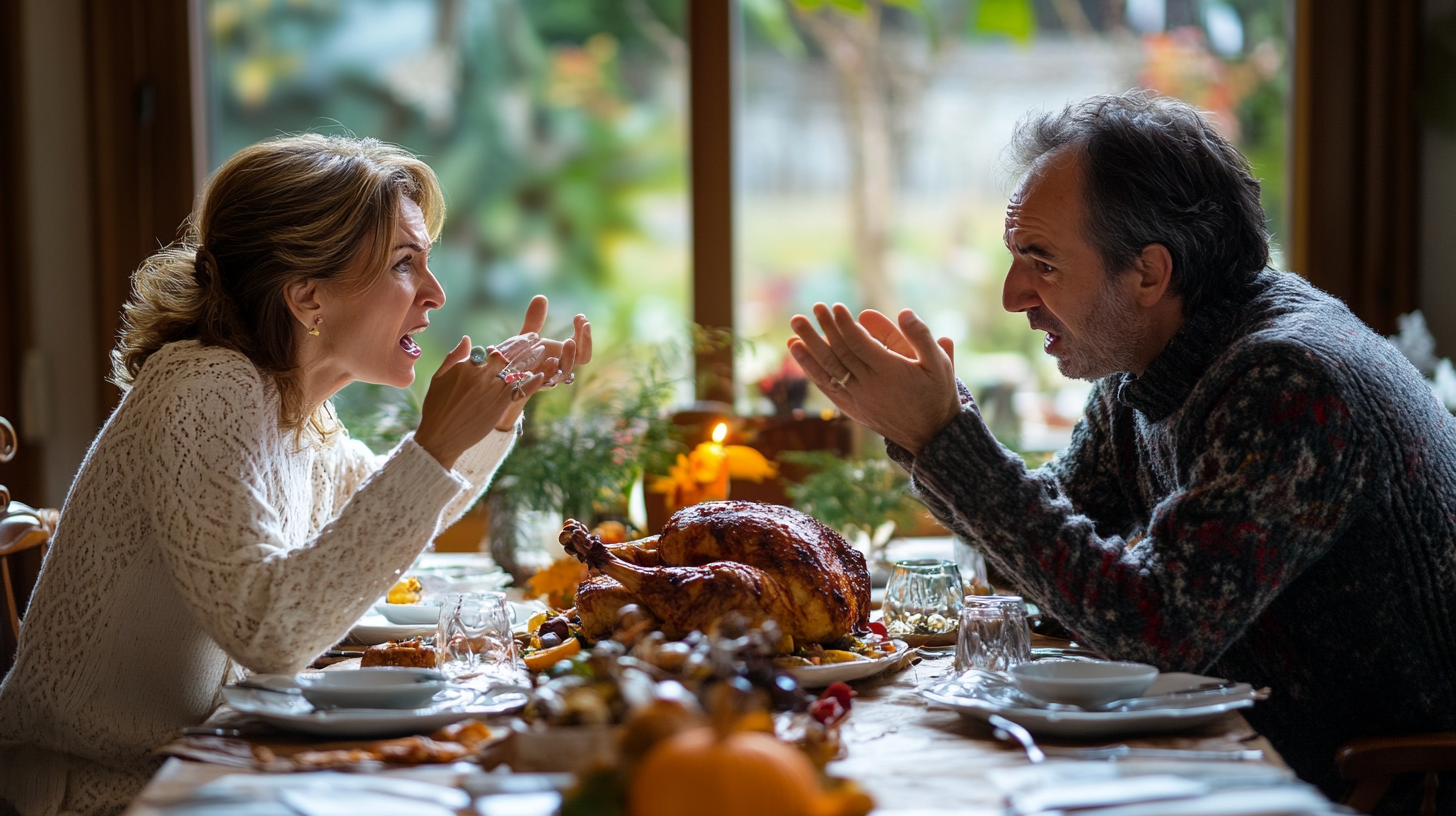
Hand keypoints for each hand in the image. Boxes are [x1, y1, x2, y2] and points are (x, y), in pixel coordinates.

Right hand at [416, 335, 545, 469]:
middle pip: (506, 356)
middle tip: (534, 338)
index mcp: (465, 365)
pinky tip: (541, 375)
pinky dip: (532, 381)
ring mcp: (492, 388)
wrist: (440, 437)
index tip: (515, 342)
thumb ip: (454, 357)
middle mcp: (480, 374)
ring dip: (529, 359)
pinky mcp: (501, 403)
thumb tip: (468, 339)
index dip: (503, 349)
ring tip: (541, 350)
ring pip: (515, 370)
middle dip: (521, 346)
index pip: (490, 352)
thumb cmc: (436, 408)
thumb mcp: (438, 378)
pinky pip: (520, 388)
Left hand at [494, 295, 592, 430]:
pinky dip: (550, 371)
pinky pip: (547, 382)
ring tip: (569, 340)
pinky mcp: (534, 387)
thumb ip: (534, 320)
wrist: (499, 383)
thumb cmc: (516, 360)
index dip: (584, 333)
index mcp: (562, 356)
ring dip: (571, 356)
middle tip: (582, 323)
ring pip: (567, 372)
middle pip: (583, 358)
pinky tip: (549, 359)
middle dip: (585, 341)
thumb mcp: (526, 337)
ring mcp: (548, 379)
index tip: (580, 316)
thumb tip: (541, 297)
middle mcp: (559, 368)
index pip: (582, 346)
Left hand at [787, 303, 960, 454]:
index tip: (834, 307)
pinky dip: (810, 368)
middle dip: (824, 329)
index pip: (859, 344)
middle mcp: (869, 385)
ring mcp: (857, 397)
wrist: (929, 434)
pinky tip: (799, 351)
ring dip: (809, 346)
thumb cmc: (936, 395)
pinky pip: (826, 385)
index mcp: (890, 371)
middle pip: (839, 353)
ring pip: (828, 368)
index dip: (845, 324)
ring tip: (795, 326)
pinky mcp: (850, 407)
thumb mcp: (939, 364)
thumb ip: (921, 337)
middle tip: (812, 308)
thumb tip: (904, 312)